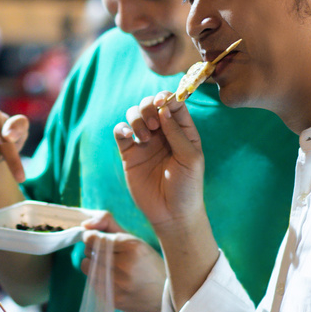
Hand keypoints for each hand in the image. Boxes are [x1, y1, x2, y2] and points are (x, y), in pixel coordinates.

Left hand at [78, 214, 165, 311]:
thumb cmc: (148, 264)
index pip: (95, 238)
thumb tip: (85, 225)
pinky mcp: (113, 299)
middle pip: (89, 251)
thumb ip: (108, 225)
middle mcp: (125, 265)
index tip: (94, 238)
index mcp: (132, 247)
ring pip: (86, 266)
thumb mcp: (134, 239)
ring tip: (108, 266)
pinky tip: (111, 279)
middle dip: (93, 249)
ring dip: (92, 264)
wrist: (163, 296)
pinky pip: (91, 282)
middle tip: (106, 253)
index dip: (91, 236)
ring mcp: (119, 284)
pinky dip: (97, 278)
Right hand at [113, 93, 206, 233]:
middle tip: (152, 125)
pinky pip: (120, 132)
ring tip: (144, 138)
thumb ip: (177, 133)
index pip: (173, 104)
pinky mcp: (129, 154)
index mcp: (182, 131)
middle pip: (150, 105)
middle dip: (148, 107)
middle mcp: (163, 133)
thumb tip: (163, 108)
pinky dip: (121, 128)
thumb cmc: (187, 187)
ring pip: (134, 115)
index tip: (161, 102)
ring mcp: (145, 143)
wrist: (171, 214)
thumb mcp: (190, 158)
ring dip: (136, 119)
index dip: (166, 98)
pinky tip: (129, 136)